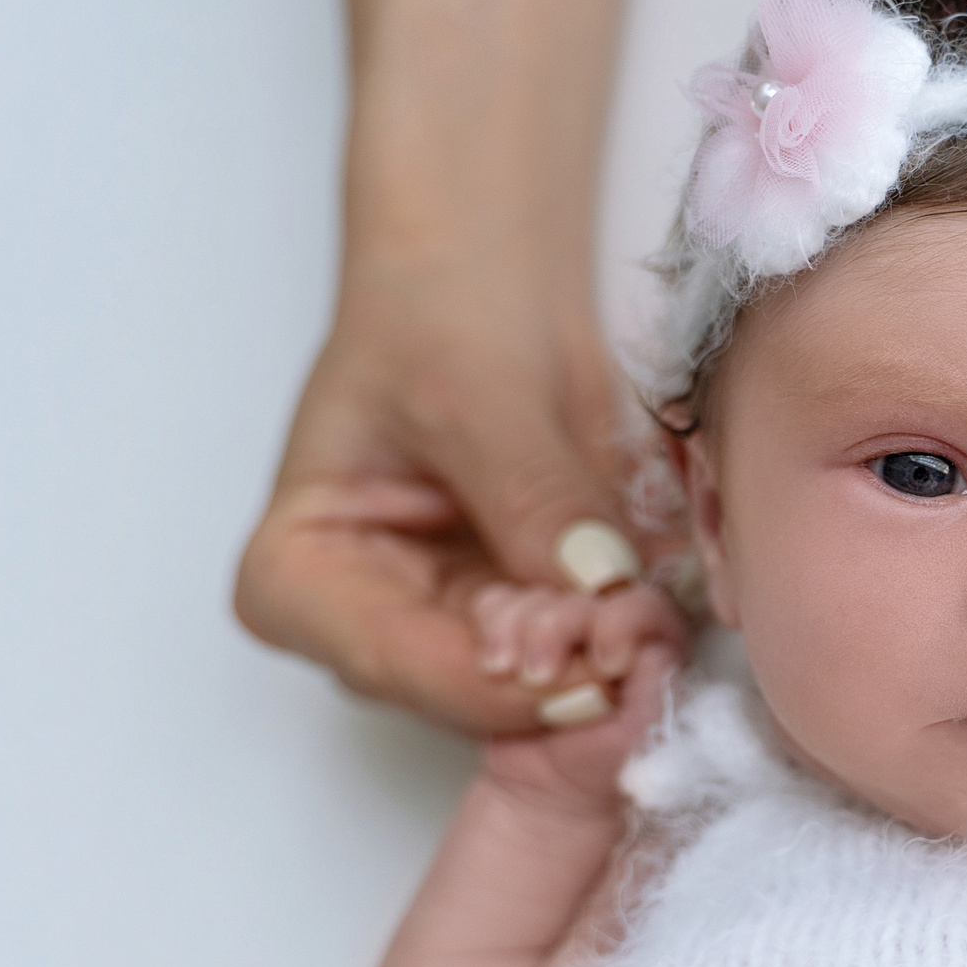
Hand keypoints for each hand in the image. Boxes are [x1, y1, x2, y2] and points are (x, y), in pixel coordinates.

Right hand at [234, 280, 660, 734]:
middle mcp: (369, 625)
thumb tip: (596, 585)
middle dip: (564, 676)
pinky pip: (584, 649)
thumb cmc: (439, 311)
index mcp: (296, 581)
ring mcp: (454, 625)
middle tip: (646, 641)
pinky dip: (631, 636)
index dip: (501, 682)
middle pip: (470, 692)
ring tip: (660, 621)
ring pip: (537, 686)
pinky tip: (670, 614)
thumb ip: (531, 498)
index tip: (589, 661)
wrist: (490, 273)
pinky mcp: (529, 611)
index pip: (399, 663)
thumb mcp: (477, 394)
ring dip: (608, 664)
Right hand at [477, 583, 689, 807]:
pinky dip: (490, 627)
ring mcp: (563, 629)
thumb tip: (650, 645)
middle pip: (580, 595)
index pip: (643, 605)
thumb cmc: (608, 767)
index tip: (605, 665)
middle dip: (554, 630)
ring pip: (535, 597)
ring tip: (511, 676)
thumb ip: (658, 686)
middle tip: (540, 677)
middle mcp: (610, 627)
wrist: (552, 795)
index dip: (620, 623)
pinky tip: (495, 667)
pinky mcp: (517, 633)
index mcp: (654, 645)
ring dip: (516, 631)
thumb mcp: (646, 734)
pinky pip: (496, 604)